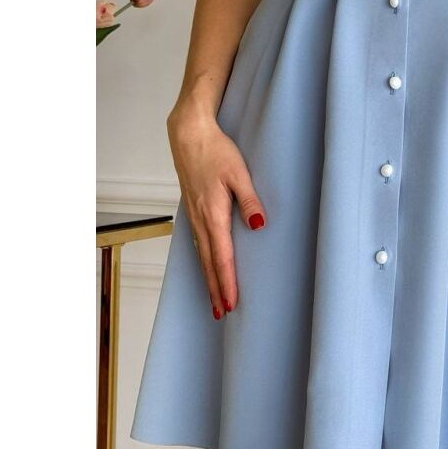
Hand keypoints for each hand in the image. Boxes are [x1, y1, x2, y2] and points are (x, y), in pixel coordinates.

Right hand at [167, 104, 265, 319]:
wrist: (188, 134)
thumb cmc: (216, 151)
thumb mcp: (239, 172)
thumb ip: (250, 199)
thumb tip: (258, 225)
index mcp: (213, 214)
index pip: (222, 256)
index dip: (227, 281)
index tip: (231, 302)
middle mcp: (200, 219)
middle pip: (208, 263)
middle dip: (216, 289)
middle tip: (221, 314)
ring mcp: (193, 216)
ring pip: (201, 255)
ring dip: (208, 279)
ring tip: (214, 301)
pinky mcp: (192, 210)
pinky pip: (198, 243)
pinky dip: (203, 262)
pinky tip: (206, 268)